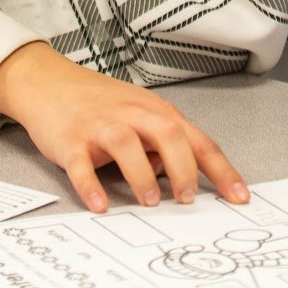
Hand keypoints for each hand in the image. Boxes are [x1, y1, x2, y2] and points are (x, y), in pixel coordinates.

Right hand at [0, 42, 250, 213]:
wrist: (48, 82)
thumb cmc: (99, 104)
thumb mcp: (140, 117)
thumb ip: (163, 145)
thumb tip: (178, 178)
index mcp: (156, 112)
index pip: (197, 141)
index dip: (221, 170)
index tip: (240, 197)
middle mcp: (132, 115)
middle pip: (168, 134)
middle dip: (183, 168)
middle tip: (189, 200)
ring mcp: (100, 126)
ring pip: (127, 144)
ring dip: (142, 174)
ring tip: (151, 202)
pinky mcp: (70, 140)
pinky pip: (80, 164)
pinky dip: (90, 185)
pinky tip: (99, 205)